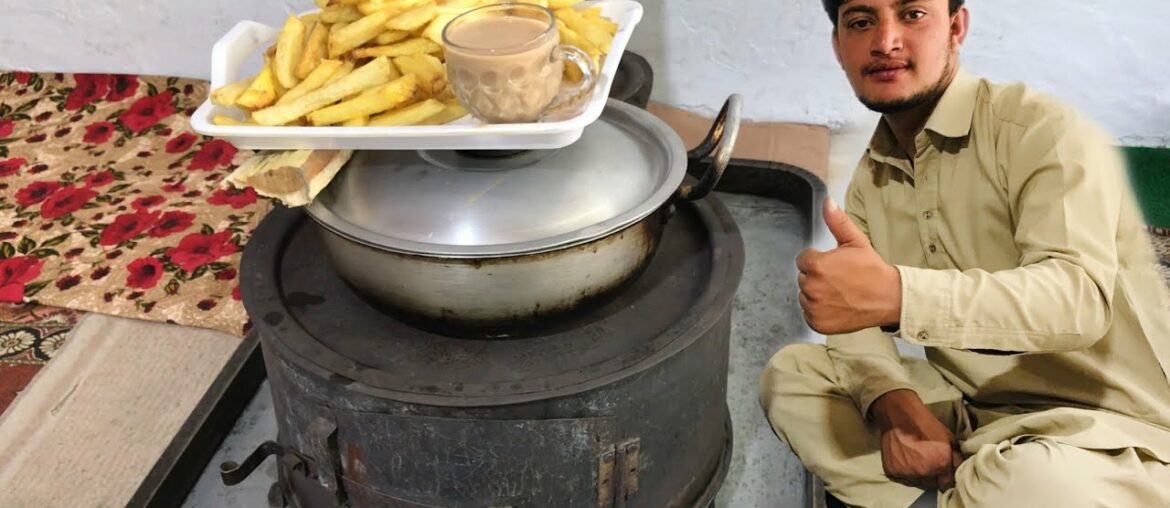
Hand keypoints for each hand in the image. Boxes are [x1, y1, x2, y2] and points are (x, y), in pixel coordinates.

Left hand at [796, 198, 900, 334]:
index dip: (819, 260)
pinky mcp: (817, 323)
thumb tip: (827, 201)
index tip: (835, 265)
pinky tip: (837, 305)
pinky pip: (809, 314)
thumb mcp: (856, 242)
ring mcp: (814, 307)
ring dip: (817, 294)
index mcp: (817, 265)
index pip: (804, 260)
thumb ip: (837, 222)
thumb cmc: (872, 270)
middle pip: (803, 278)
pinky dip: (819, 311)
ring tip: (839, 292)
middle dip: (817, 276)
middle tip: (840, 279)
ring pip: (805, 296)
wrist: (888, 298)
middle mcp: (812, 287)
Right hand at [871, 390, 964, 490]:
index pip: (947, 484)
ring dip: (917, 475)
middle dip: (931, 476)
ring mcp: (907, 473)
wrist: (899, 415)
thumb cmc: (925, 423)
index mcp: (941, 464)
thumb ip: (955, 456)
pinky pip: (901, 478)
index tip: (942, 471)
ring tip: (915, 460)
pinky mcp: (892, 471)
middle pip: (931, 484)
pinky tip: (904, 458)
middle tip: (927, 462)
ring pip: (916, 482)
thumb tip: (960, 469)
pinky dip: (903, 471)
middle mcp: (925, 472)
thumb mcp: (948, 437)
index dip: (945, 477)